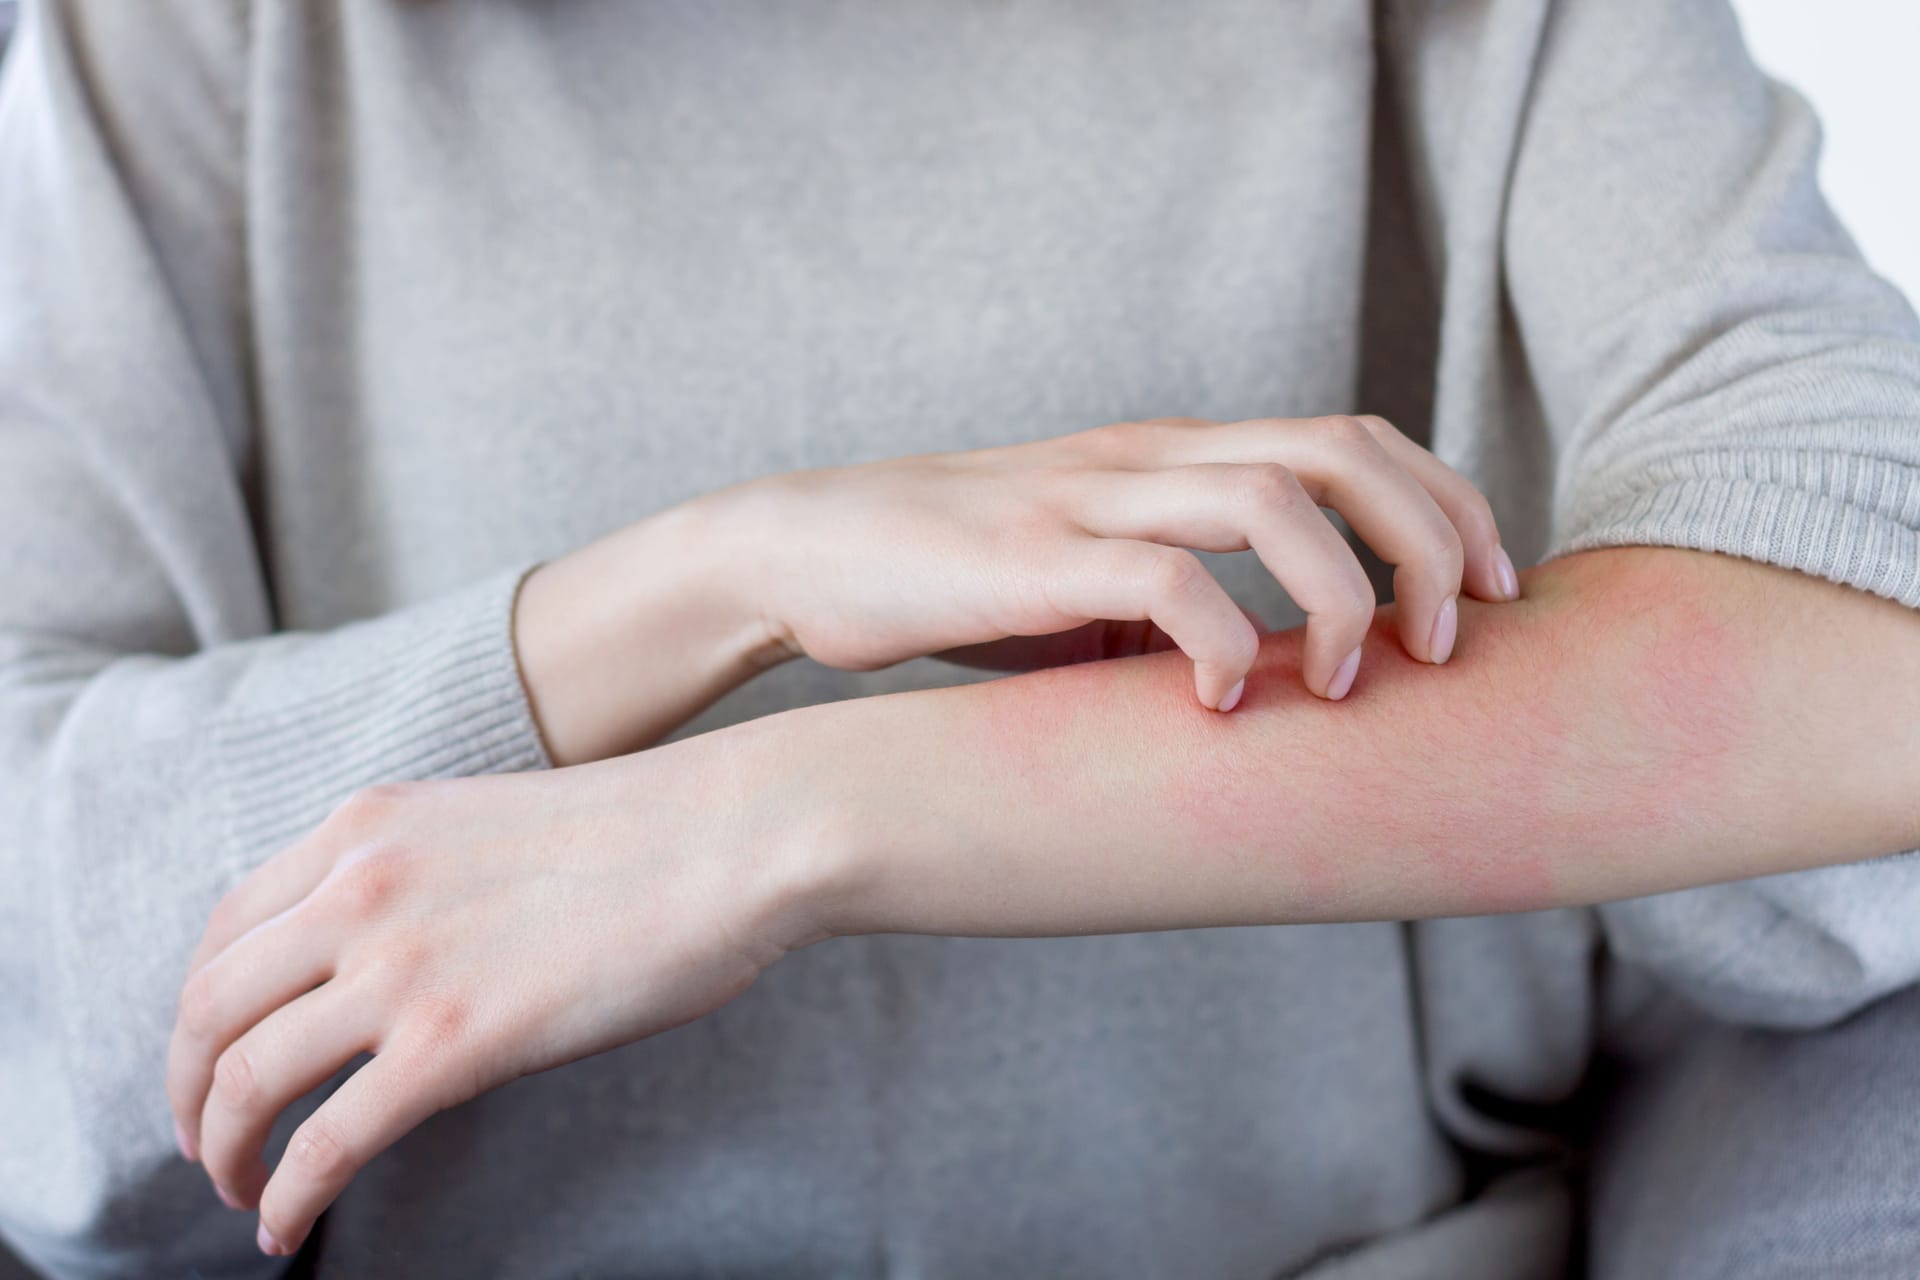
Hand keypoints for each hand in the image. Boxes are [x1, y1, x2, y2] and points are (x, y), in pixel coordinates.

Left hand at [164, 735, 827, 1256]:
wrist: (732, 837)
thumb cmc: (650, 835)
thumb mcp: (490, 827)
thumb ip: (419, 880)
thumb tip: (394, 968)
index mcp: (367, 828)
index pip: (226, 928)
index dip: (200, 1010)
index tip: (213, 1056)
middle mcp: (357, 888)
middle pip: (208, 1008)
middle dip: (188, 1091)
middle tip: (206, 1140)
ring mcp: (398, 966)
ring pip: (245, 1079)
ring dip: (223, 1150)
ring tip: (240, 1189)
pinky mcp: (450, 1044)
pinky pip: (325, 1143)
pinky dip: (287, 1197)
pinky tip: (285, 1226)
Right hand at [720, 414, 1519, 707]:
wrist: (808, 552)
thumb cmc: (957, 580)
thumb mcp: (1091, 580)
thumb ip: (1181, 603)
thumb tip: (1274, 679)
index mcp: (1171, 455)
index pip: (1348, 436)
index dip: (1445, 502)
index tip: (1493, 591)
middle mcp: (1146, 458)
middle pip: (1338, 447)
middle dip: (1430, 536)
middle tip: (1458, 638)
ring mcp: (1088, 499)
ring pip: (1268, 497)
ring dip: (1345, 588)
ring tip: (1359, 677)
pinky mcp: (1028, 559)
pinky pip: (1158, 579)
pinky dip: (1219, 639)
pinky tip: (1223, 702)